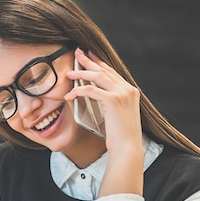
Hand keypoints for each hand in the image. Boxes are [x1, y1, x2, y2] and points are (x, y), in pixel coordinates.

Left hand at [64, 48, 143, 196]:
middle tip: (77, 53)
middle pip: (104, 70)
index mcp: (130, 91)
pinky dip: (78, 91)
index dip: (99, 62)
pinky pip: (91, 90)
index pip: (112, 72)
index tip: (88, 55)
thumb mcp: (117, 115)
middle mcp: (128, 89)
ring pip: (97, 76)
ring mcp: (122, 93)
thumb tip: (96, 97)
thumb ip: (111, 102)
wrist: (127, 147)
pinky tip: (69, 95)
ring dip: (81, 73)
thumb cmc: (120, 135)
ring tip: (69, 73)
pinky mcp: (113, 100)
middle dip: (88, 61)